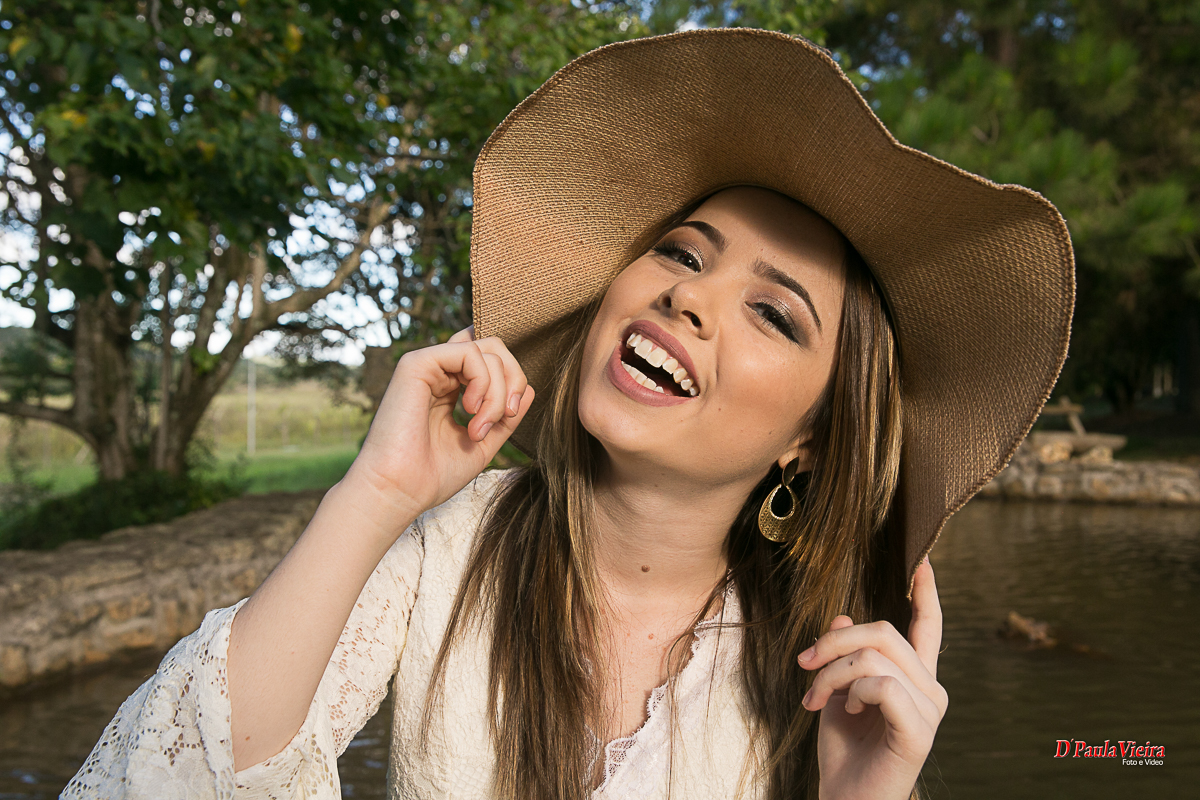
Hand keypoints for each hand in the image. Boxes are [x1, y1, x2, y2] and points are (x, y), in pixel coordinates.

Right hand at [345, 325, 534, 526]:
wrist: (399, 491)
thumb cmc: (433, 475)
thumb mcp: (483, 443)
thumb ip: (505, 417)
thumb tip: (529, 389)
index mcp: (450, 388)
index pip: (491, 359)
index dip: (512, 379)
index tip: (509, 416)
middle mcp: (439, 372)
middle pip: (494, 346)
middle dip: (513, 379)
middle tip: (505, 416)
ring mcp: (427, 365)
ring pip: (487, 348)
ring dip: (498, 390)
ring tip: (480, 426)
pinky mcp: (416, 363)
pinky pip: (469, 351)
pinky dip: (483, 381)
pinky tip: (471, 410)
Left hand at [798, 558, 946, 799]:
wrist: (844, 798)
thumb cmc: (843, 750)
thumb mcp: (835, 692)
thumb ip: (843, 656)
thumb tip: (841, 617)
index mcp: (913, 678)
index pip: (927, 626)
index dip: (925, 592)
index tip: (921, 559)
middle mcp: (930, 689)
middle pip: (883, 632)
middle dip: (833, 643)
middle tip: (805, 664)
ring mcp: (929, 711)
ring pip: (875, 657)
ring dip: (833, 673)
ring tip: (816, 699)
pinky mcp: (920, 731)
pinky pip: (882, 685)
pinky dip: (853, 693)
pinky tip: (848, 712)